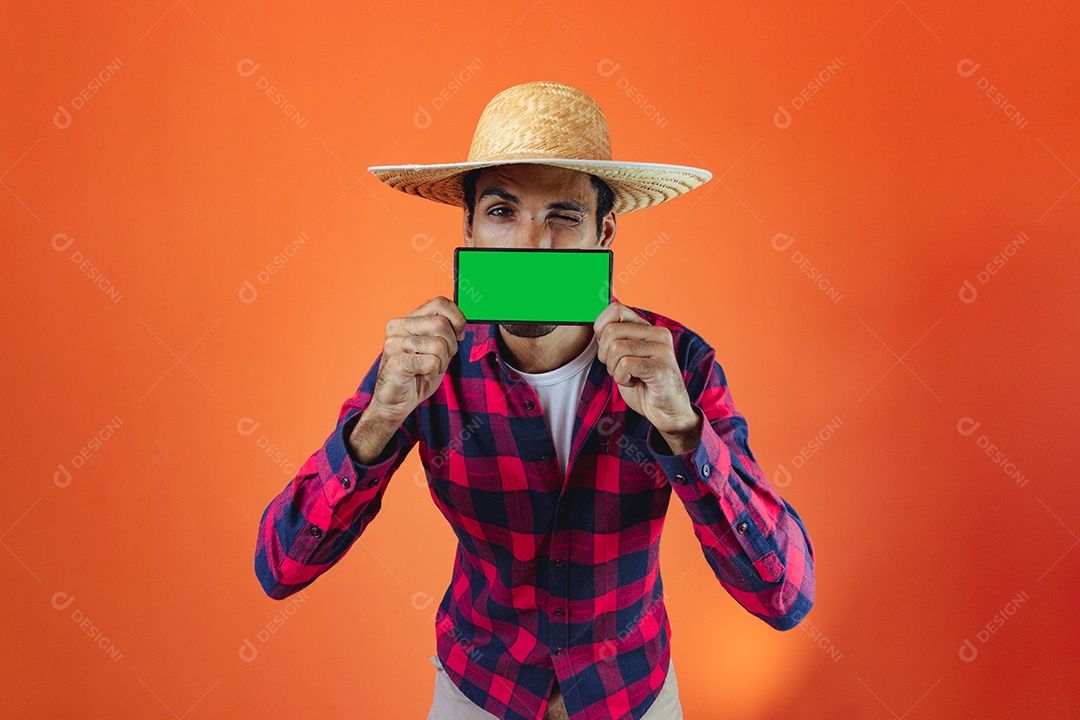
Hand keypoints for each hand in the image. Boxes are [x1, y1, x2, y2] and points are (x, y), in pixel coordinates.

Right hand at [369, 296, 465, 425]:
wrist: (394, 401)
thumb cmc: (416, 374)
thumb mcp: (435, 348)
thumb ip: (445, 332)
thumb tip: (461, 324)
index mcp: (408, 319)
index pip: (440, 303)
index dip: (457, 319)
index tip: (458, 335)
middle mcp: (398, 327)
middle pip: (442, 324)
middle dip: (451, 345)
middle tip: (441, 359)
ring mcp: (394, 344)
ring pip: (439, 345)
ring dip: (442, 362)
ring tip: (428, 369)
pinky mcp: (396, 362)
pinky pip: (431, 362)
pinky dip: (433, 372)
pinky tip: (422, 375)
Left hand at [594, 301, 698, 438]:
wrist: (667, 411)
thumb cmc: (644, 385)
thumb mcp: (626, 356)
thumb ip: (615, 339)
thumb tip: (595, 326)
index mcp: (648, 328)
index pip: (615, 309)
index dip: (601, 328)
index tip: (606, 348)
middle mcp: (658, 333)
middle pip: (611, 331)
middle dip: (604, 354)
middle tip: (617, 368)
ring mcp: (662, 349)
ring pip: (615, 348)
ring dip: (613, 368)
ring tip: (627, 376)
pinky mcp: (662, 367)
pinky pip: (625, 365)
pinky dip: (622, 378)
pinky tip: (634, 382)